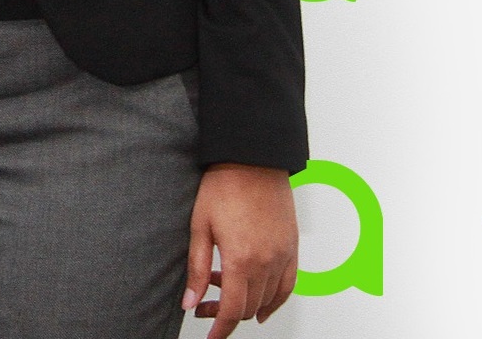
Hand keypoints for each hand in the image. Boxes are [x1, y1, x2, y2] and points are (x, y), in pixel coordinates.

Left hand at [184, 163, 298, 336]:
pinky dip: (275, 301)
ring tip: (222, 288)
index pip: (232, 310)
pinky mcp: (292, 248)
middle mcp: (266, 263)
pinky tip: (262, 306)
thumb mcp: (200, 227)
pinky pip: (288, 286)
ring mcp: (283, 256)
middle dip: (225, 314)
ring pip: (267, 300)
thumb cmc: (223, 187)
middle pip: (249, 307)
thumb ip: (196, 269)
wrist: (252, 160)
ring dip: (246, 304)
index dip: (219, 328)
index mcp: (241, 259)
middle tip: (203, 305)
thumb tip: (189, 303)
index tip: (209, 336)